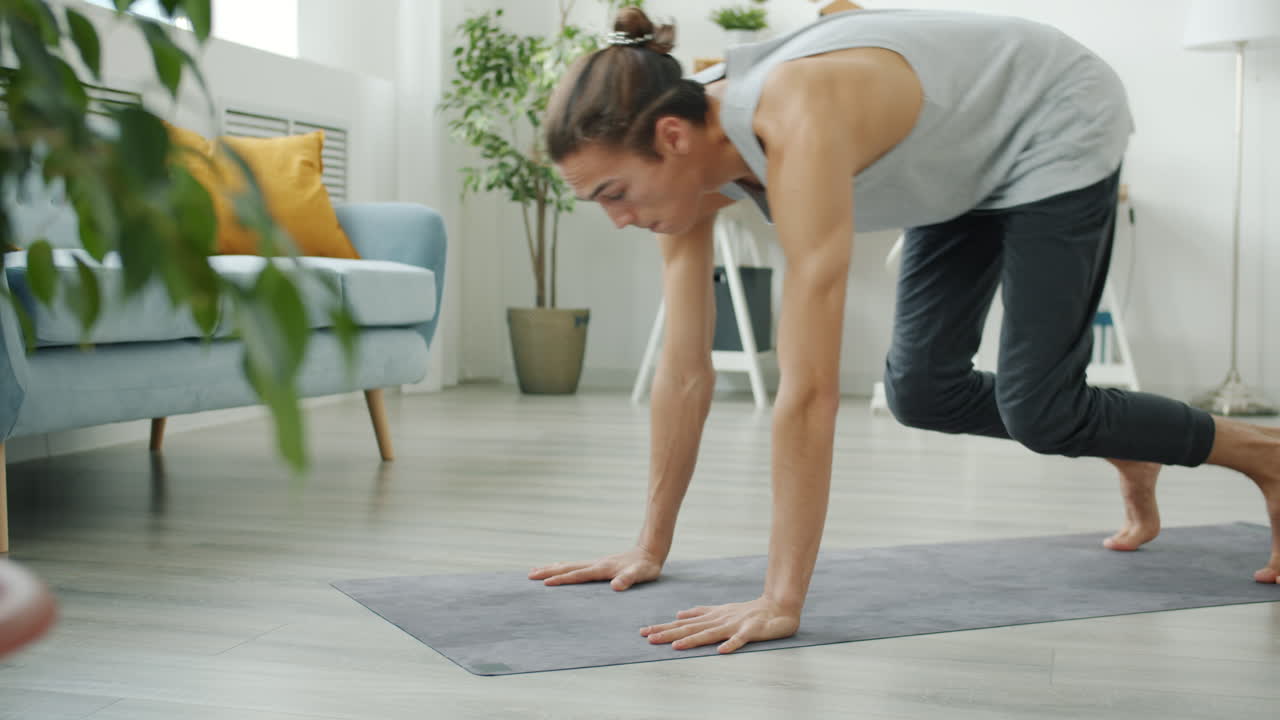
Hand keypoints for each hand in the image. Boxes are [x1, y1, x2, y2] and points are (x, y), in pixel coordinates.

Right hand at [528, 546, 663, 590]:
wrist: (650, 551)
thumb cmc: (646, 567)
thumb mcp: (640, 574)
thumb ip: (628, 579)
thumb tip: (615, 586)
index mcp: (602, 569)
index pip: (578, 575)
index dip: (562, 580)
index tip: (545, 583)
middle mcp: (596, 564)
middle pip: (567, 567)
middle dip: (548, 572)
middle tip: (529, 575)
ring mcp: (596, 563)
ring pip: (569, 565)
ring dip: (552, 568)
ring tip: (535, 571)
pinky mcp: (598, 565)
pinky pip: (575, 566)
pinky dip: (563, 568)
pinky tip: (558, 569)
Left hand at [640, 596, 799, 653]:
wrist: (777, 607)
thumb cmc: (747, 611)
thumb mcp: (720, 610)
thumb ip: (700, 612)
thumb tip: (679, 614)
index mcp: (712, 617)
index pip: (684, 624)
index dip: (665, 628)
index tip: (645, 632)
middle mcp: (719, 620)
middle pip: (691, 628)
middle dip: (669, 634)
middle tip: (649, 638)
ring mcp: (734, 625)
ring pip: (710, 633)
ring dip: (693, 640)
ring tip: (675, 646)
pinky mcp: (751, 631)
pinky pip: (740, 640)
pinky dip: (731, 644)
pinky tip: (720, 652)